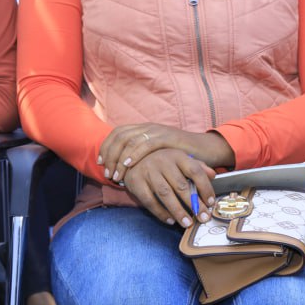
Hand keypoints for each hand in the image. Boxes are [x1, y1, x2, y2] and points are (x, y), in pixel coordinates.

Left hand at [98, 123, 231, 183]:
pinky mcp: (167, 137)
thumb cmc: (180, 156)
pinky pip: (146, 144)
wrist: (205, 150)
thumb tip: (123, 167)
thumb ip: (143, 156)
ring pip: (129, 140)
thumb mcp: (157, 154)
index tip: (100, 163)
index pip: (117, 133)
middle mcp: (148, 127)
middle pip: (119, 136)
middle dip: (109, 155)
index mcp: (144, 129)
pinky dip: (135, 154)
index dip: (106, 147)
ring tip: (116, 176)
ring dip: (119, 159)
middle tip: (107, 174)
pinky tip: (129, 165)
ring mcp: (157, 131)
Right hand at [120, 148, 215, 227]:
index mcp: (177, 155)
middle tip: (203, 217)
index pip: (195, 171)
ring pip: (166, 194)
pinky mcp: (136, 182)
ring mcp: (149, 171)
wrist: (132, 158)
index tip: (211, 202)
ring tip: (188, 223)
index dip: (205, 187)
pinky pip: (150, 200)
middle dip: (194, 204)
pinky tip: (170, 220)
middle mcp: (163, 161)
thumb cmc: (162, 161)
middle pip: (181, 185)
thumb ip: (197, 167)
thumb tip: (213, 175)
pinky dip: (161, 212)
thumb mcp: (180, 160)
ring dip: (178, 211)